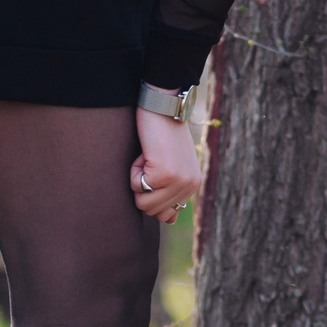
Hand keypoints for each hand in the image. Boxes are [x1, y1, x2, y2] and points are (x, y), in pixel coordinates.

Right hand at [131, 100, 205, 224]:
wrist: (163, 106)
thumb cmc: (163, 133)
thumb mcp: (173, 164)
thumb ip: (171, 189)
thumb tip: (168, 220)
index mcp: (193, 185)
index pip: (168, 216)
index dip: (152, 198)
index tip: (153, 176)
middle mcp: (190, 186)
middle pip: (151, 211)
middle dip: (142, 188)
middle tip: (151, 163)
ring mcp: (178, 181)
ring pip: (142, 203)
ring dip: (137, 179)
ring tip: (149, 159)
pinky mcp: (164, 174)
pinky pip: (136, 186)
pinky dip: (134, 169)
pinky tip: (146, 153)